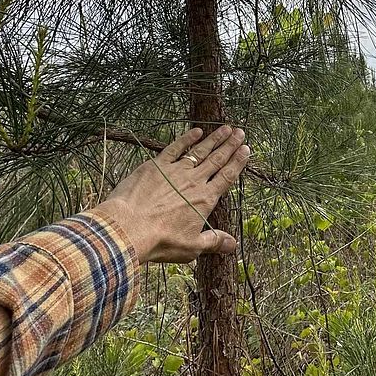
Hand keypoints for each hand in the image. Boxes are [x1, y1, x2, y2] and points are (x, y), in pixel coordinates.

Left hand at [92, 126, 248, 263]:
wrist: (129, 228)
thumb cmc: (161, 241)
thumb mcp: (191, 247)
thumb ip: (214, 241)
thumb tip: (233, 244)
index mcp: (205, 199)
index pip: (226, 176)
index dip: (238, 162)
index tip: (246, 149)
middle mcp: (193, 181)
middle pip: (216, 160)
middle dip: (230, 145)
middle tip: (240, 132)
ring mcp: (175, 171)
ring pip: (199, 151)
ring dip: (214, 139)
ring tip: (226, 128)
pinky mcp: (156, 166)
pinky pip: (174, 148)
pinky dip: (186, 139)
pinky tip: (196, 132)